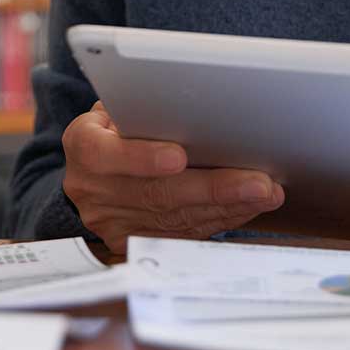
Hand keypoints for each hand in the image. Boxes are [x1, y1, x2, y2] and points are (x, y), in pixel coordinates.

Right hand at [62, 102, 284, 252]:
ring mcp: (112, 222)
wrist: (90, 175)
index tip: (179, 156)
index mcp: (84, 148)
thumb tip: (188, 106)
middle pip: (156, 193)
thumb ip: (139, 111)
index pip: (106, 154)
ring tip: (266, 192)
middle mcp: (93, 189)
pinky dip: (220, 219)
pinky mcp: (132, 242)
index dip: (142, 158)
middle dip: (213, 188)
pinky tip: (248, 206)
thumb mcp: (113, 112)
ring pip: (176, 217)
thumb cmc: (113, 132)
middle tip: (258, 182)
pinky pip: (183, 234)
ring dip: (228, 206)